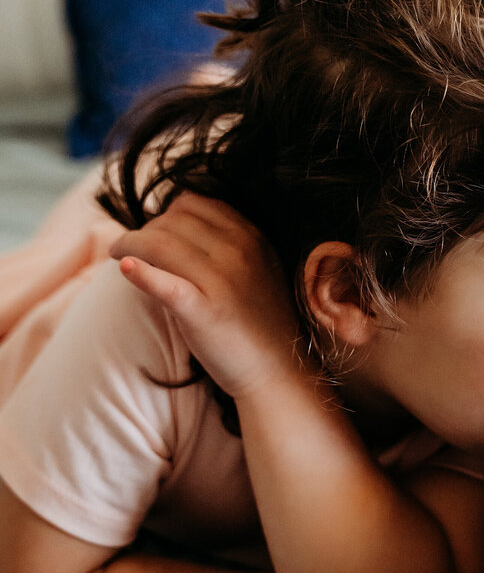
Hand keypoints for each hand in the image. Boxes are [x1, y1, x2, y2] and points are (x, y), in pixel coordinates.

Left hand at [110, 193, 312, 399]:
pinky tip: (124, 267)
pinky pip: (164, 283)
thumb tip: (176, 223)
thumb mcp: (257, 268)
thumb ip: (229, 243)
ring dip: (129, 244)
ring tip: (118, 254)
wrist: (277, 369)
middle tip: (130, 246)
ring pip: (159, 243)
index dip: (167, 213)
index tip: (154, 229)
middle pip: (172, 220)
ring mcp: (222, 281)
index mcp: (252, 237)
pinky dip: (140, 272)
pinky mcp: (204, 312)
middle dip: (146, 229)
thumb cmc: (258, 320)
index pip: (195, 203)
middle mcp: (239, 252)